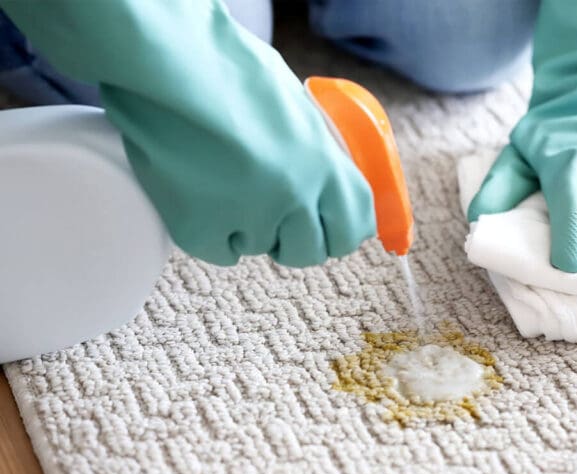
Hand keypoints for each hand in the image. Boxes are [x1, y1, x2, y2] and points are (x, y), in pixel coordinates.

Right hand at [1, 0, 375, 266]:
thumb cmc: (228, 66)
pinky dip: (210, 233)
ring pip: (261, 248)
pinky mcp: (201, 231)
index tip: (327, 229)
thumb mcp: (293, 102)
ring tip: (223, 182)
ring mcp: (249, 219)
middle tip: (273, 216)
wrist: (165, 63)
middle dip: (294, 239)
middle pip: (311, 251)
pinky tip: (198, 197)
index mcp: (325, 163)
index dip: (341, 231)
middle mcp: (296, 197)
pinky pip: (219, 252)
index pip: (355, 224)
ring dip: (248, 228)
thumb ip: (312, 146)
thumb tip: (318, 166)